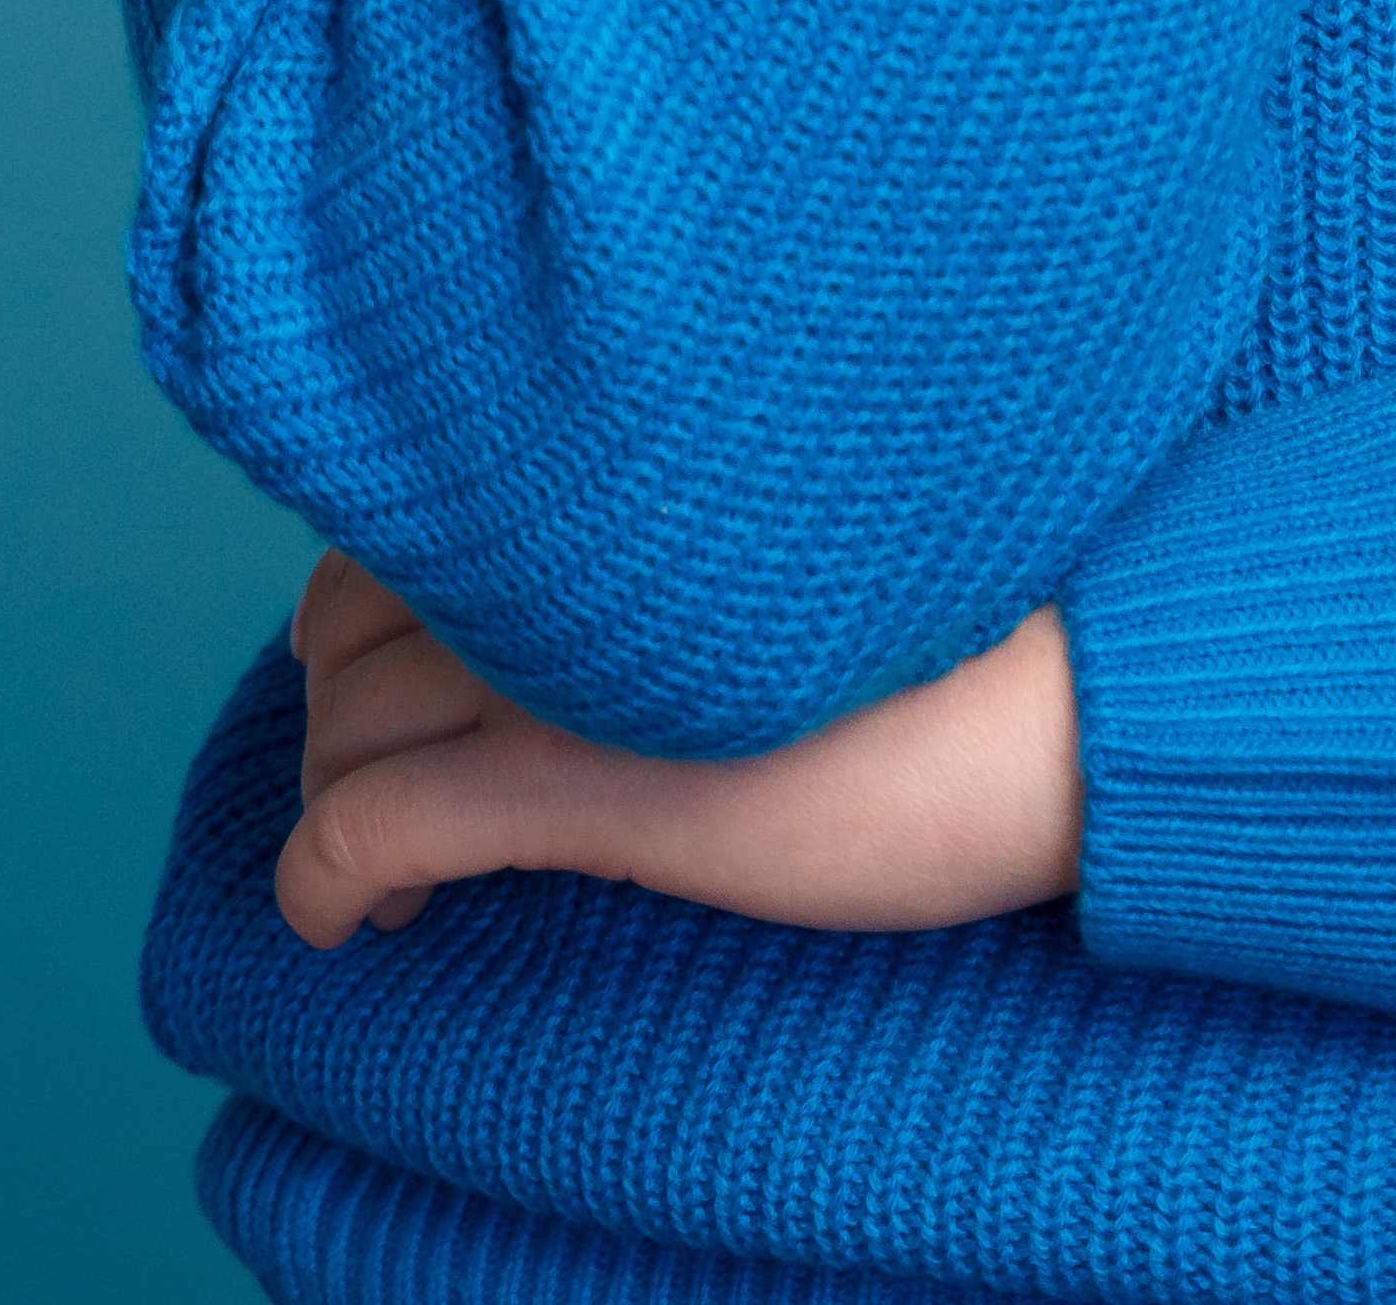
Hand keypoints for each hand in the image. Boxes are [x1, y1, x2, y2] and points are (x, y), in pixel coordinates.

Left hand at [272, 551, 1085, 945]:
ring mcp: (559, 659)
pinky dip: (323, 884)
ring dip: (340, 801)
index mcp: (608, 473)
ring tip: (403, 874)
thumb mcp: (804, 541)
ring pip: (346, 729)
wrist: (1072, 691)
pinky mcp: (578, 779)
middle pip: (347, 626)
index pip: (395, 525)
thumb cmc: (980, 614)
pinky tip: (353, 922)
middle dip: (344, 713)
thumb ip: (674, 534)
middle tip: (393, 779)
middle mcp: (560, 545)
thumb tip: (608, 576)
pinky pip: (368, 826)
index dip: (366, 613)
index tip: (389, 674)